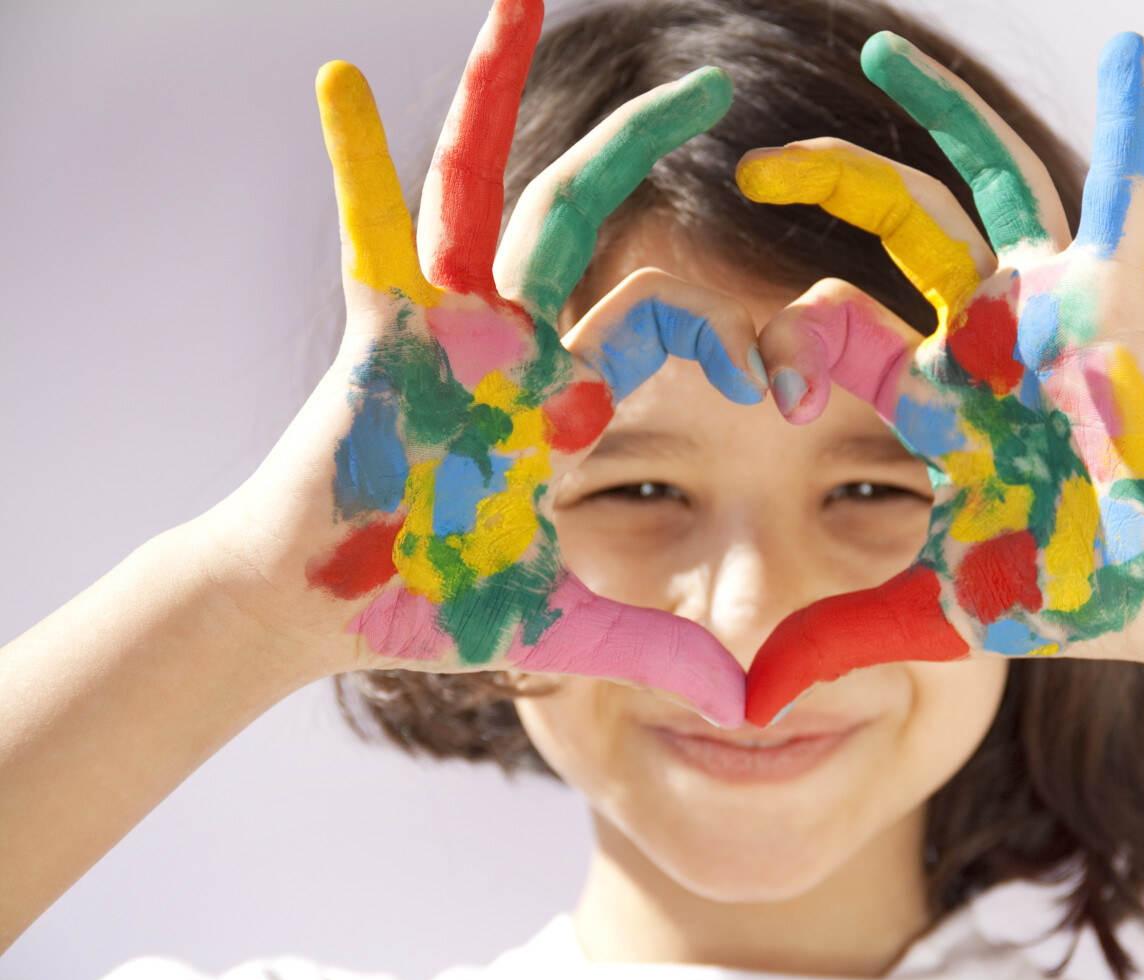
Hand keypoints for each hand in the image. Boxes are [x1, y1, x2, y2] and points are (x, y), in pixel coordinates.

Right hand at [224, 0, 762, 725]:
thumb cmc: (440, 602)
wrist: (332, 605)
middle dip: (645, 142)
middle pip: (587, 216)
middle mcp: (515, 341)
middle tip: (715, 78)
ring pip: (488, 192)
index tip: (783, 369)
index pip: (667, 325)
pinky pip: (370, 237)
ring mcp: (447, 329)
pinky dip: (355, 166)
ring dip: (498, 95)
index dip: (728, 337)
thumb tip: (752, 709)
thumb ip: (658, 651)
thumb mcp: (568, 625)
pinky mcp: (381, 337)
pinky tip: (339, 83)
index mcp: (567, 395)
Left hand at [735, 32, 1143, 725]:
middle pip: (889, 233)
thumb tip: (743, 711)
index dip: (786, 340)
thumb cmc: (1075, 588)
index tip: (762, 370)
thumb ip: (842, 640)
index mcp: (931, 392)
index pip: (833, 333)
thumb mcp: (938, 611)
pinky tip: (1132, 56)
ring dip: (934, 114)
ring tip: (875, 53)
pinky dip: (1129, 127)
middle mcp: (978, 332)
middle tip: (748, 164)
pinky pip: (1119, 192)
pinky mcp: (1111, 294)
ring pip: (975, 186)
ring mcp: (1042, 305)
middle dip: (823, 188)